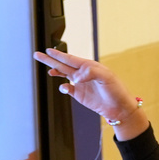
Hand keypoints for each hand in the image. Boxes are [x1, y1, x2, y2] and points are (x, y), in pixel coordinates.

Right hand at [33, 47, 148, 138]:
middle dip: (50, 60)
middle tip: (38, 55)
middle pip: (63, 65)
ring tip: (46, 68)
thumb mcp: (107, 77)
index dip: (58, 55)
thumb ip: (91, 72)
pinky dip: (63, 87)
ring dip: (54, 71)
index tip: (48, 51)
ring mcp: (81, 84)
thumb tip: (75, 76)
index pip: (70, 59)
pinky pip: (67, 89)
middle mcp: (83, 74)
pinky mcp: (80, 95)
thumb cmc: (117, 91)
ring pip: (63, 75)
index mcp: (89, 66)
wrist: (120, 108)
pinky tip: (61, 86)